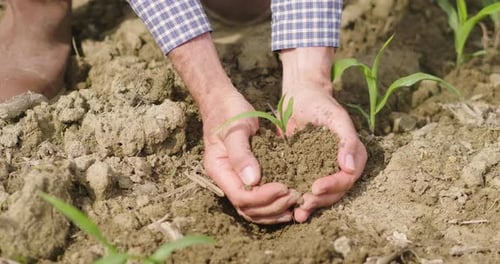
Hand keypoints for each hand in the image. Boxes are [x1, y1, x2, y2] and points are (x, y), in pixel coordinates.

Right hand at [168, 33, 299, 223]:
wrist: (223, 102)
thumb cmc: (228, 111)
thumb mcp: (236, 129)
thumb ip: (242, 154)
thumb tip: (252, 181)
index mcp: (219, 170)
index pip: (241, 197)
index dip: (263, 198)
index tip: (284, 188)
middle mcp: (226, 179)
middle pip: (248, 209)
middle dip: (272, 206)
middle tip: (295, 195)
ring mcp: (236, 179)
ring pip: (253, 209)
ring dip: (274, 210)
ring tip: (295, 203)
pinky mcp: (247, 176)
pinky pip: (259, 199)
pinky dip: (274, 203)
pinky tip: (290, 201)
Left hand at [280, 47, 367, 222]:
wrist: (300, 96)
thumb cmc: (321, 104)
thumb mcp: (337, 118)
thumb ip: (347, 141)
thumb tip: (349, 168)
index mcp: (352, 155)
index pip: (347, 178)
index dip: (334, 186)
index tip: (316, 187)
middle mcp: (341, 166)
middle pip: (335, 191)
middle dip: (320, 200)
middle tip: (304, 204)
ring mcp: (323, 170)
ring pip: (321, 194)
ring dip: (311, 206)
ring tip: (297, 214)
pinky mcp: (306, 170)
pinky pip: (305, 187)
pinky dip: (298, 199)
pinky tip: (288, 207)